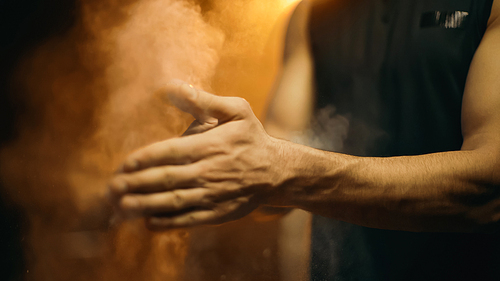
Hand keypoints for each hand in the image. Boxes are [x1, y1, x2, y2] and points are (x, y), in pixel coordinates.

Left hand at [107, 80, 286, 229]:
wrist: (277, 171)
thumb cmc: (252, 138)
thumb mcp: (236, 110)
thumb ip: (204, 100)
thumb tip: (172, 85)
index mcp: (210, 145)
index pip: (169, 152)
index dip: (144, 159)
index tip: (124, 164)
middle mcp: (208, 171)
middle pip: (165, 178)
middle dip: (135, 184)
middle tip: (111, 188)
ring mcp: (212, 194)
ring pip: (172, 201)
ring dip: (144, 205)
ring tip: (120, 207)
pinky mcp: (217, 213)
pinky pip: (188, 219)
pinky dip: (167, 223)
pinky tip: (148, 223)